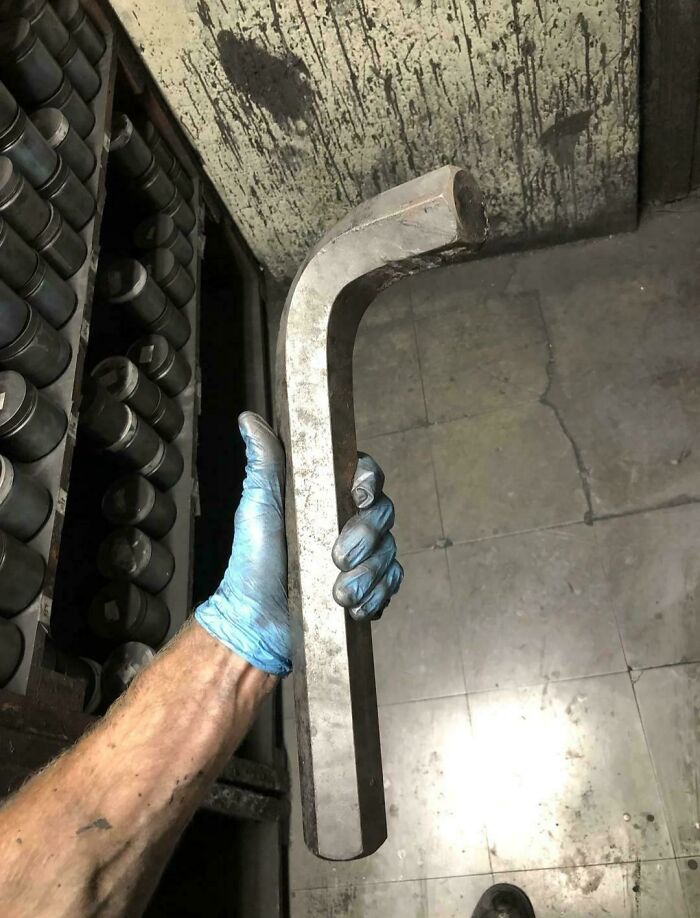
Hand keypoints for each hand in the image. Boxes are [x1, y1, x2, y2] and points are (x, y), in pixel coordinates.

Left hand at [194, 412, 402, 675]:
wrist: (257, 624)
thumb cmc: (253, 563)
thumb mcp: (257, 507)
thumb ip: (264, 464)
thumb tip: (250, 420)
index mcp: (326, 497)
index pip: (364, 475)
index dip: (370, 481)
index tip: (359, 496)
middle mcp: (349, 523)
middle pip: (383, 513)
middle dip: (365, 537)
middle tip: (338, 558)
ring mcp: (363, 557)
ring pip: (389, 552)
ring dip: (368, 574)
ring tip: (339, 594)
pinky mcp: (369, 588)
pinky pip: (391, 583)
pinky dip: (377, 595)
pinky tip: (356, 607)